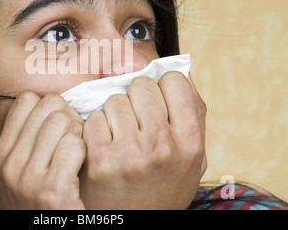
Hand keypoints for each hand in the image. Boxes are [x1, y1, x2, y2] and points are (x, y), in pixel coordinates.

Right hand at [0, 91, 85, 209]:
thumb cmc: (41, 204)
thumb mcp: (19, 175)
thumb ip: (24, 141)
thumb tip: (43, 102)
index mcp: (1, 155)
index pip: (26, 100)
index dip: (48, 106)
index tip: (57, 125)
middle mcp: (9, 164)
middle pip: (49, 105)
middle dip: (68, 115)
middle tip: (73, 137)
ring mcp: (28, 178)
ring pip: (63, 120)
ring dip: (78, 132)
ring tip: (78, 152)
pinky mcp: (52, 189)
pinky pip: (74, 144)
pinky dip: (83, 150)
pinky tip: (81, 165)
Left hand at [79, 71, 206, 208]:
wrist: (134, 222)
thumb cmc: (162, 184)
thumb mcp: (192, 156)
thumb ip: (193, 114)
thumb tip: (180, 72)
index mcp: (190, 141)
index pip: (174, 80)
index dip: (163, 87)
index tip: (157, 100)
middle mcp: (161, 145)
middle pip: (141, 85)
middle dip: (136, 97)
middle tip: (136, 119)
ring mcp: (128, 152)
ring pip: (115, 99)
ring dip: (114, 112)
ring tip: (120, 135)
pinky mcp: (99, 157)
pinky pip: (94, 117)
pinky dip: (96, 127)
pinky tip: (103, 144)